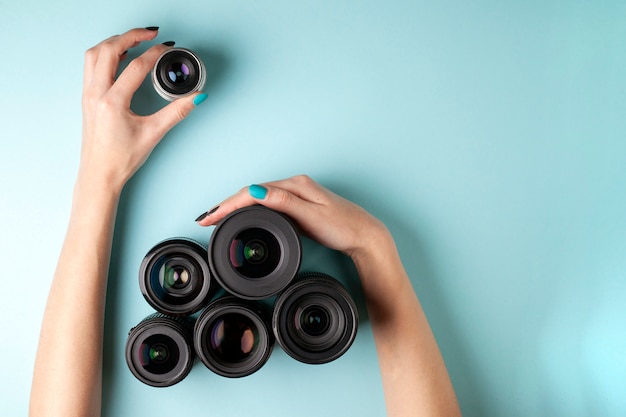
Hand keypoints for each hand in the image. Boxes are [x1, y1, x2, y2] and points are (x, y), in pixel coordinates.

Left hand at [80, 27, 205, 191]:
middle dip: (131, 36)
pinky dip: (105, 54)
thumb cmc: (121, 158)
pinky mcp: (87, 98)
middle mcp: (96, 94)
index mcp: (113, 102)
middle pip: (109, 50)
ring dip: (114, 42)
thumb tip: (196, 97)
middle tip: (151, 33)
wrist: (99, 174)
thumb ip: (176, 112)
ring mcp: (88, 94)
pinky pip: (91, 65)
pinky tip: (119, 57)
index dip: (155, 54)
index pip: (136, 67)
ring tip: (134, 40)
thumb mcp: (153, 134)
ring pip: (95, 54)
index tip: (167, 47)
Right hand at [195, 175, 389, 257]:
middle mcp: (294, 186)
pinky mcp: (299, 206)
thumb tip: (257, 189)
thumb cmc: (343, 227)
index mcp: (295, 185)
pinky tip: (243, 216)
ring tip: (216, 217)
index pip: (253, 192)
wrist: (365, 235)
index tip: (210, 216)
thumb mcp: (312, 215)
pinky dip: (250, 210)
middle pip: (252, 192)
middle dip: (226, 204)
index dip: (228, 204)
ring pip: (258, 198)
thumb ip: (284, 202)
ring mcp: (297, 195)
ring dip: (236, 206)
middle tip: (205, 219)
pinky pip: (267, 205)